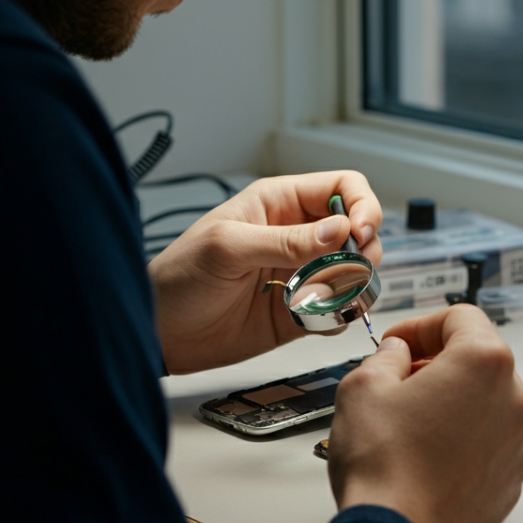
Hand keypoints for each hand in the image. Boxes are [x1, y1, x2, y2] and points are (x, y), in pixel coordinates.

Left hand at [147, 171, 381, 373]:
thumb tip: (341, 230)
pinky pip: (340, 309)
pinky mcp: (301, 311)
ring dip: (354, 285)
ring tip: (325, 299)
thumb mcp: (228, 248)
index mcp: (279, 203)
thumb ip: (286, 240)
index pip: (342, 188)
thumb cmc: (179, 279)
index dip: (361, 206)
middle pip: (359, 230)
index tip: (359, 233)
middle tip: (345, 271)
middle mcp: (296, 235)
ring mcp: (301, 274)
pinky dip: (340, 316)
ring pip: (356, 271)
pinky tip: (317, 320)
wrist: (160, 335)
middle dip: (363, 250)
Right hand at [326, 305, 522, 522]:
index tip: (398, 343)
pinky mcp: (512, 480)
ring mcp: (518, 444)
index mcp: (484, 364)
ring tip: (407, 421)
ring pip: (485, 402)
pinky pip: (488, 441)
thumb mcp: (363, 386)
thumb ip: (385, 356)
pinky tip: (423, 454)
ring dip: (451, 401)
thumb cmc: (384, 469)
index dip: (420, 325)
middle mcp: (514, 401)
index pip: (460, 317)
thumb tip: (396, 354)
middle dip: (437, 361)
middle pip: (478, 359)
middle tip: (398, 378)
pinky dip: (461, 438)